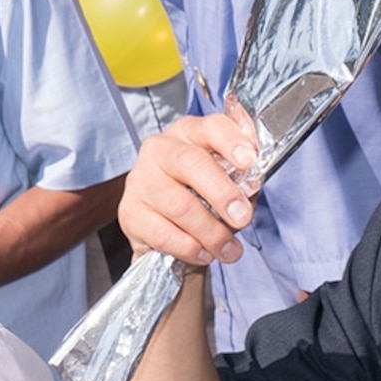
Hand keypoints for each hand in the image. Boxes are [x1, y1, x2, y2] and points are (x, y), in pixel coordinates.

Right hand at [119, 114, 264, 266]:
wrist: (170, 230)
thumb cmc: (204, 196)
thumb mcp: (228, 180)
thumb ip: (242, 179)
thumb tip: (251, 187)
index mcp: (190, 133)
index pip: (211, 127)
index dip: (232, 141)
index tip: (250, 161)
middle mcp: (160, 150)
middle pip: (192, 163)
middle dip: (223, 193)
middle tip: (243, 218)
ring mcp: (140, 181)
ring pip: (180, 205)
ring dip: (211, 232)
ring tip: (230, 249)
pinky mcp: (130, 213)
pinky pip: (163, 233)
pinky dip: (189, 247)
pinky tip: (203, 253)